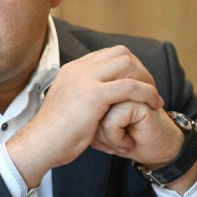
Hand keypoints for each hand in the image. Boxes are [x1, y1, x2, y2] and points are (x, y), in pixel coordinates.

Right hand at [6, 45, 165, 187]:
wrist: (41, 143)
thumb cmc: (55, 133)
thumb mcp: (69, 104)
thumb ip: (83, 95)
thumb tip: (99, 99)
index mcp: (73, 69)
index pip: (109, 54)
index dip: (129, 66)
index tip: (139, 84)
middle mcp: (79, 69)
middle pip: (121, 53)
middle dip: (141, 70)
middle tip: (150, 90)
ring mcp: (86, 79)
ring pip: (128, 65)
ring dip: (147, 80)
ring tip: (154, 99)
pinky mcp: (94, 95)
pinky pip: (130, 86)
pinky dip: (147, 93)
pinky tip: (154, 105)